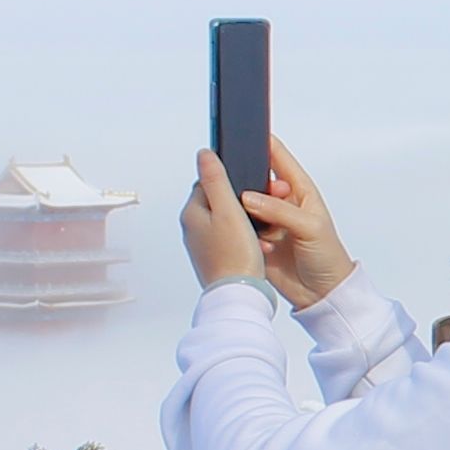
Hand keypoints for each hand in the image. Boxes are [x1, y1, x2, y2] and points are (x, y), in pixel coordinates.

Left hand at [182, 149, 268, 290]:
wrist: (239, 296)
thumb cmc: (235, 256)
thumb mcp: (228, 210)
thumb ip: (216, 179)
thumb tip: (204, 154)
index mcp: (191, 213)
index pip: (208, 182)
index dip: (232, 183)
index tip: (249, 190)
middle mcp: (192, 229)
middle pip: (220, 202)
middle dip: (242, 205)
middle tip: (257, 213)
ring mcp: (202, 246)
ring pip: (227, 222)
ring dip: (246, 225)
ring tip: (258, 235)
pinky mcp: (214, 259)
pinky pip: (231, 241)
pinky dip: (245, 242)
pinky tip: (257, 249)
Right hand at [247, 140, 354, 307]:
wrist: (322, 292)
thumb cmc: (327, 255)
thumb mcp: (310, 227)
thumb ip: (280, 210)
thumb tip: (249, 198)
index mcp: (299, 189)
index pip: (278, 157)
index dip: (263, 143)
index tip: (244, 133)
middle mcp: (281, 202)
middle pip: (255, 179)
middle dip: (244, 179)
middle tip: (236, 184)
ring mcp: (268, 220)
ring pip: (244, 204)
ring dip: (242, 209)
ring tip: (246, 218)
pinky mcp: (257, 239)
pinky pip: (241, 228)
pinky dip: (242, 231)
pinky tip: (250, 239)